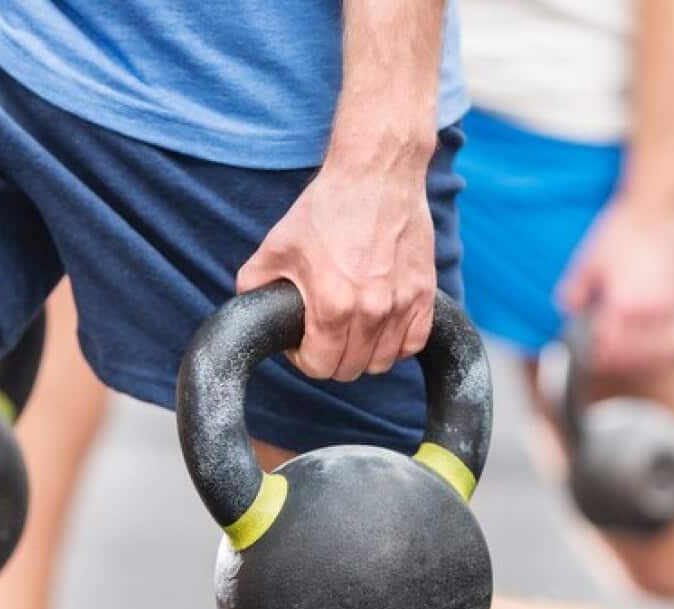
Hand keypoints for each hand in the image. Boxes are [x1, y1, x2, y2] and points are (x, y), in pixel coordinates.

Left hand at [237, 158, 435, 381]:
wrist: (377, 174)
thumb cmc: (328, 207)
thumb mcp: (277, 245)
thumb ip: (255, 283)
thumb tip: (249, 307)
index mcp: (332, 304)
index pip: (319, 366)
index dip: (303, 358)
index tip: (302, 341)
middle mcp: (371, 310)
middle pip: (351, 369)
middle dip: (331, 358)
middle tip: (323, 334)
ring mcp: (402, 303)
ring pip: (382, 362)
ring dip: (363, 353)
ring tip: (351, 331)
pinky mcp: (424, 293)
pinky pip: (413, 343)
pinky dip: (396, 344)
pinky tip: (381, 328)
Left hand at [557, 200, 673, 374]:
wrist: (660, 208)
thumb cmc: (624, 231)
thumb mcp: (588, 261)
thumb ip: (575, 292)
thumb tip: (570, 312)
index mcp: (627, 303)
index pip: (608, 344)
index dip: (594, 352)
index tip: (585, 353)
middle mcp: (655, 312)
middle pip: (635, 353)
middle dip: (615, 359)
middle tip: (600, 357)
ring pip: (662, 351)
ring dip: (641, 359)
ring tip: (624, 356)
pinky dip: (663, 350)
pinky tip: (649, 347)